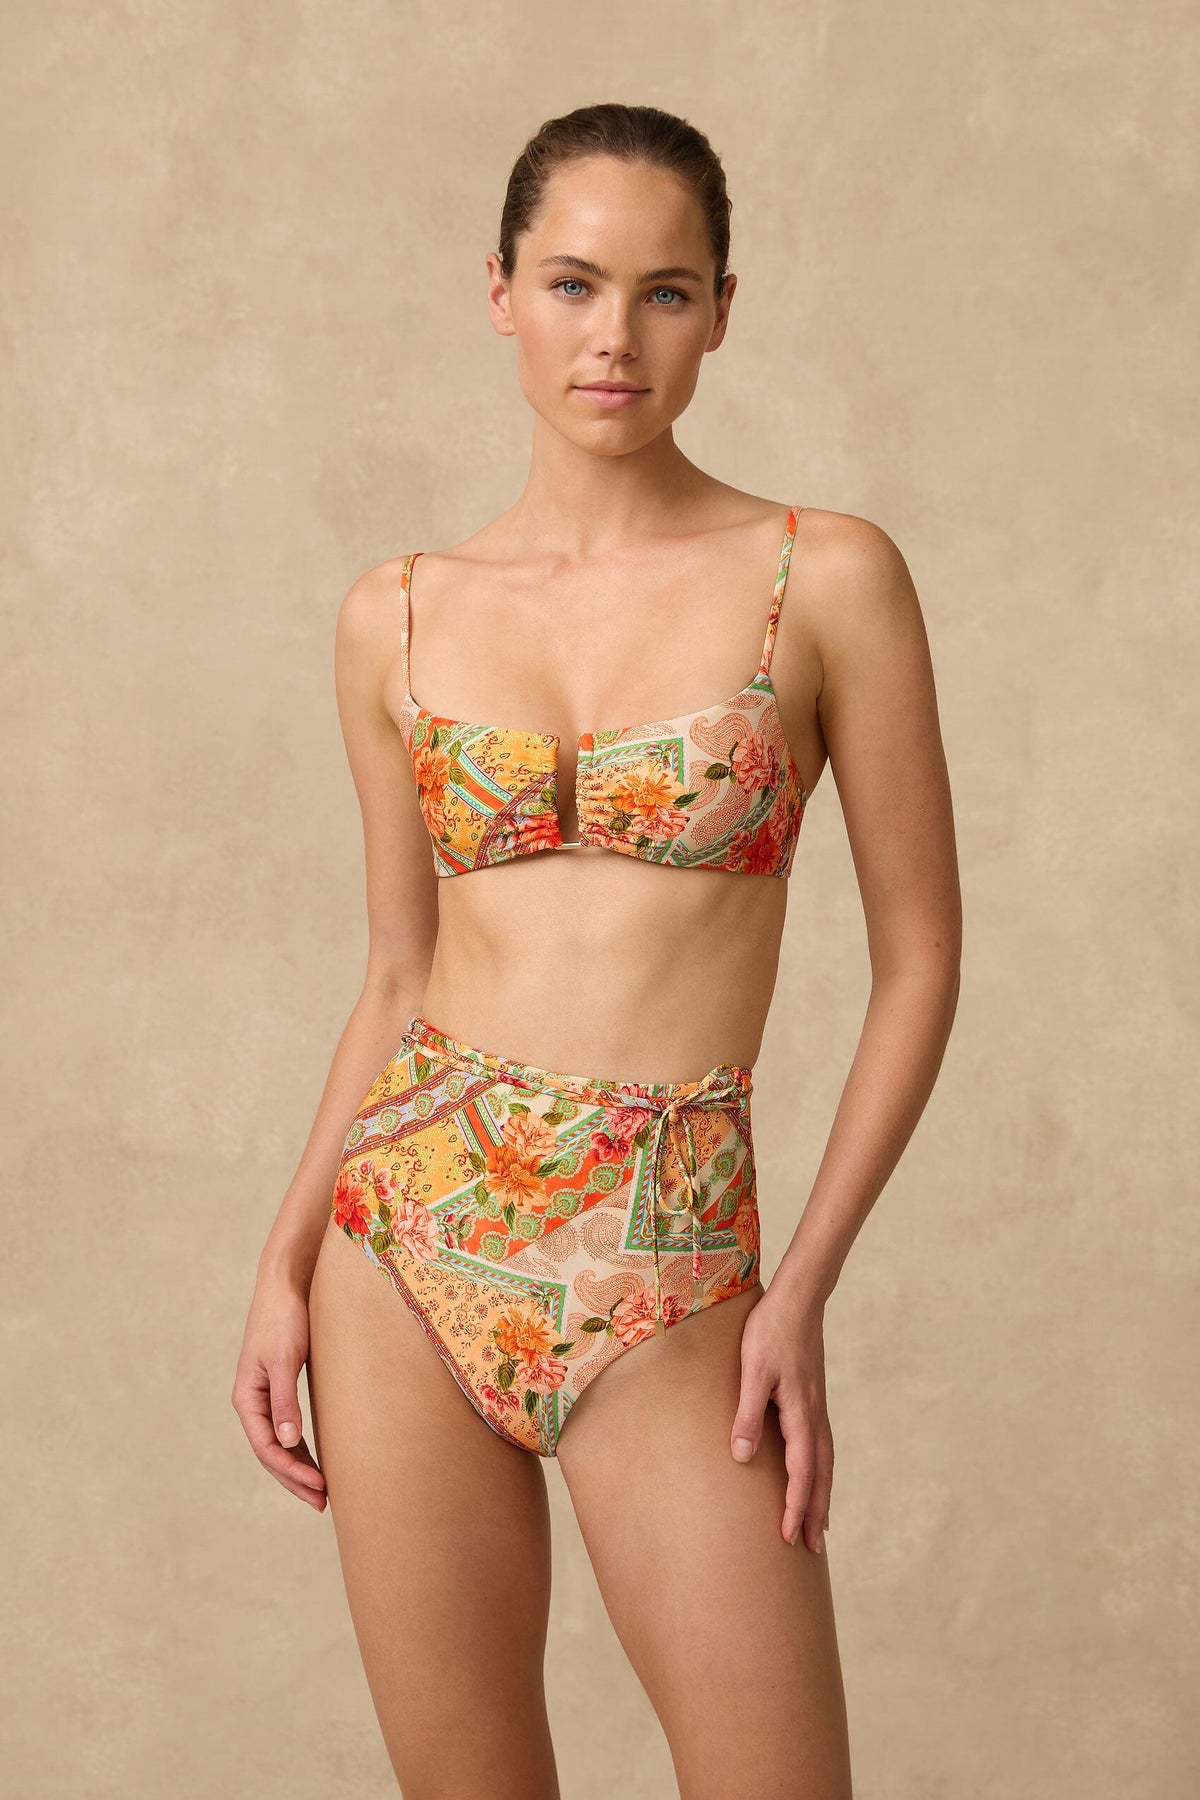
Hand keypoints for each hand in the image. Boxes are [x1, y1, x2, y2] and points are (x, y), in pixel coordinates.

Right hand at [231, 1269, 326, 1510]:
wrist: (286, 1284)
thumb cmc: (284, 1318)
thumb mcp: (283, 1360)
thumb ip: (284, 1400)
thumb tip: (287, 1441)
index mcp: (247, 1398)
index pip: (267, 1448)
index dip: (292, 1471)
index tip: (319, 1487)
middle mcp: (252, 1401)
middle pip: (271, 1452)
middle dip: (295, 1479)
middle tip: (323, 1503)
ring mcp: (265, 1395)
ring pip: (279, 1443)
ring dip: (298, 1467)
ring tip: (322, 1491)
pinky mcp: (280, 1386)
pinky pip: (287, 1427)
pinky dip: (300, 1446)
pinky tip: (315, 1459)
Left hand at [730, 1283, 831, 1551]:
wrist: (798, 1300)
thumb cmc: (770, 1331)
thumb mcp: (752, 1370)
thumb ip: (747, 1412)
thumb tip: (743, 1456)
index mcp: (800, 1413)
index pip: (801, 1472)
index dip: (795, 1506)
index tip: (789, 1537)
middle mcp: (815, 1416)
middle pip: (820, 1475)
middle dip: (815, 1512)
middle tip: (811, 1548)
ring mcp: (818, 1407)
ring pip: (825, 1462)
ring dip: (822, 1495)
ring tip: (820, 1525)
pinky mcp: (814, 1399)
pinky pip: (822, 1447)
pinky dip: (822, 1472)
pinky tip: (815, 1476)